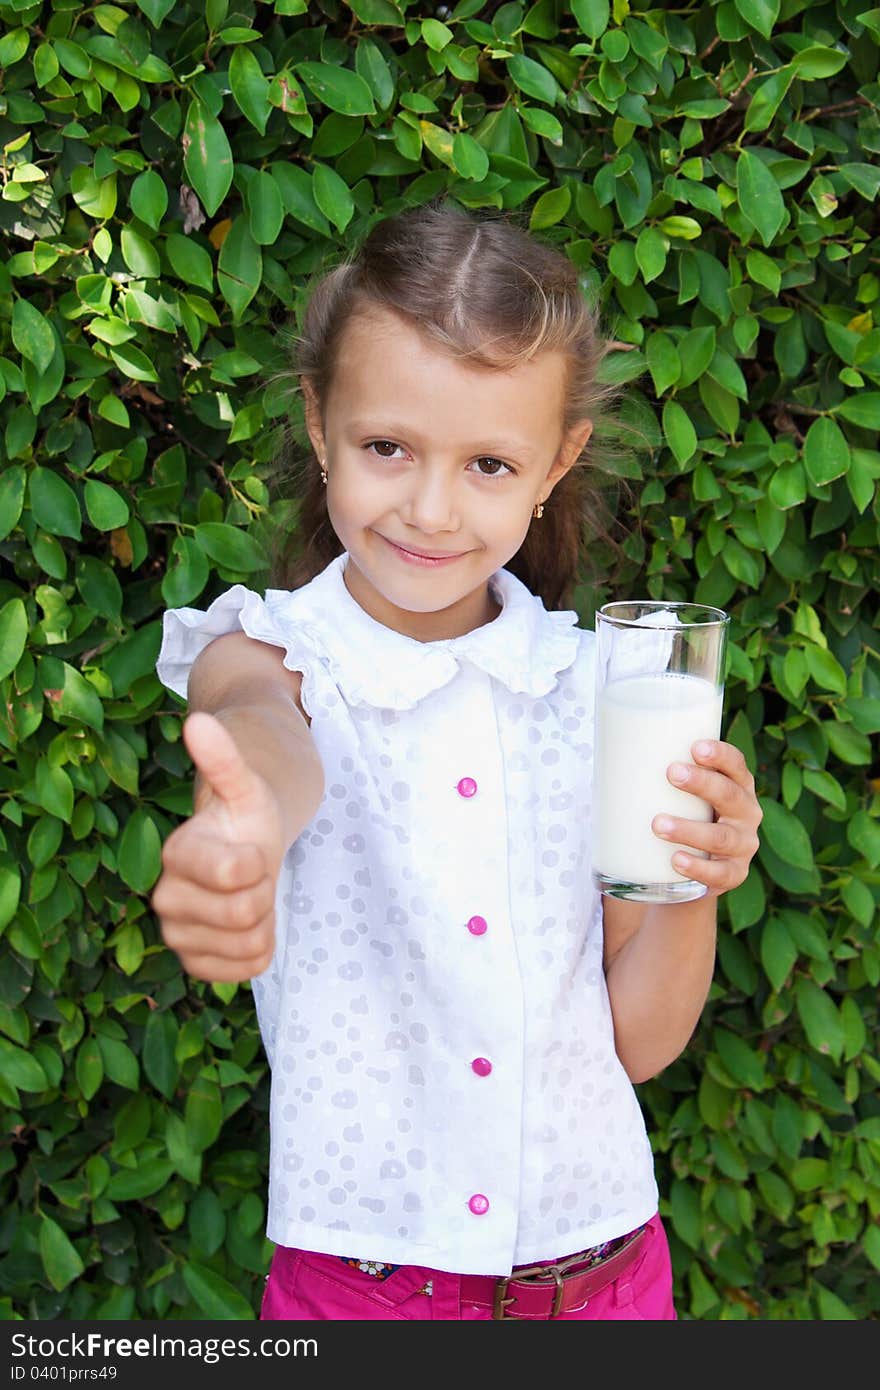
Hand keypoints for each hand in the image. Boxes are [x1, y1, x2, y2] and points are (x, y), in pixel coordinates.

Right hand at [150, 711, 286, 981]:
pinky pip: (246, 970)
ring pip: (249, 944)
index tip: (251, 848)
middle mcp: (165, 897)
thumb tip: (198, 721)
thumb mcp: (245, 785)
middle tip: (253, 874)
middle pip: (245, 913)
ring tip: (248, 895)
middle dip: (264, 892)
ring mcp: (178, 933)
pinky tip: (247, 925)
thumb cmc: (244, 816)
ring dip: (264, 921)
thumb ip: (224, 758)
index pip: (234, 872)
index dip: (257, 863)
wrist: (243, 849)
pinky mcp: (195, 963)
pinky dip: (259, 950)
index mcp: (176, 852)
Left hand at [651, 740, 761, 897]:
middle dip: (702, 783)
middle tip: (672, 773)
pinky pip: (720, 873)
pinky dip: (698, 868)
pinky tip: (676, 860)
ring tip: (658, 824)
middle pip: (730, 795)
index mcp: (737, 785)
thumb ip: (660, 775)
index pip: (736, 765)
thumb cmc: (682, 816)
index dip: (720, 755)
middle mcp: (746, 813)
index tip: (696, 748)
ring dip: (690, 829)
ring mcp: (743, 845)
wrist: (687, 870)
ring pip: (721, 836)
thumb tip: (609, 754)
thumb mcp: (678, 794)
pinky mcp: (733, 874)